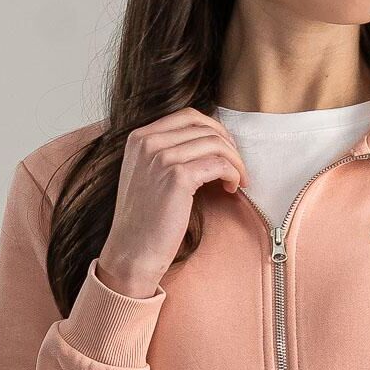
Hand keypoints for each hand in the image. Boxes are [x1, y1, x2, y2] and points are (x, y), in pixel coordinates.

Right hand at [96, 109, 251, 296]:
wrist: (131, 253)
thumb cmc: (143, 221)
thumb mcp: (146, 176)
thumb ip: (166, 154)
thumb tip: (206, 143)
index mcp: (139, 138)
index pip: (188, 116)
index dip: (214, 130)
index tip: (225, 150)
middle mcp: (147, 142)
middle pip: (204, 126)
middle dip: (228, 144)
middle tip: (237, 166)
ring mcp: (161, 158)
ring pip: (215, 144)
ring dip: (235, 161)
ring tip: (237, 180)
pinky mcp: (178, 177)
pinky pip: (219, 164)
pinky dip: (233, 174)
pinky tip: (232, 188)